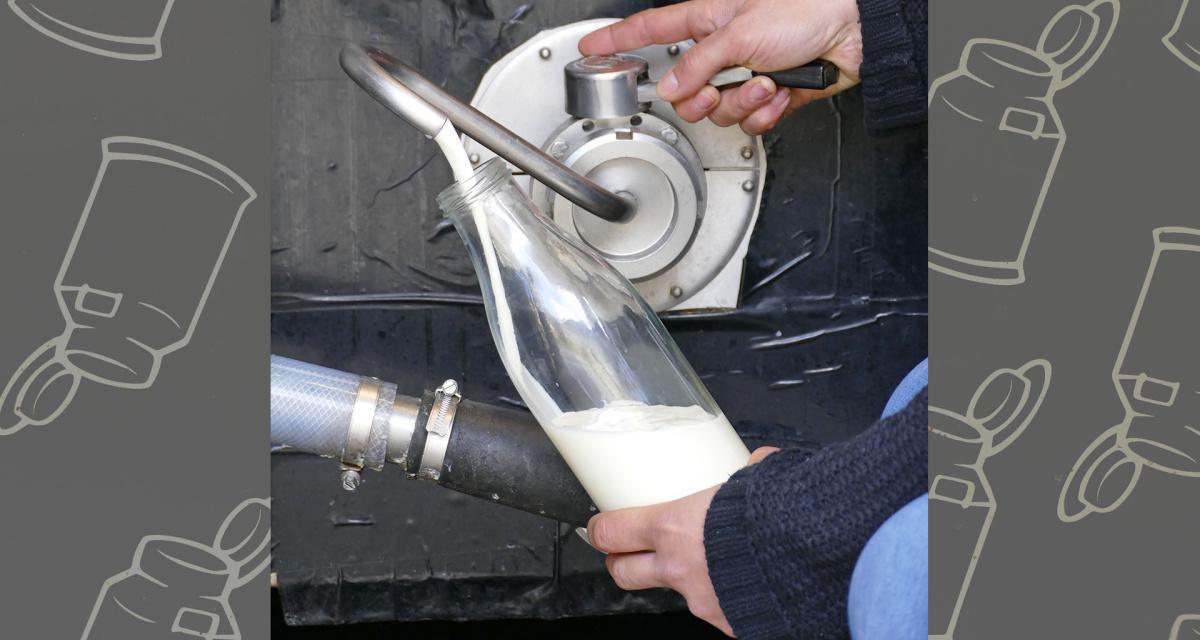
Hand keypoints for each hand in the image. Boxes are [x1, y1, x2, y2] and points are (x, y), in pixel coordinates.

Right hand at [579, 0, 862, 134]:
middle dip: (703, 98)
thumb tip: (669, 88)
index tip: (590, 47)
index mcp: (709, 21)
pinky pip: (748, 123)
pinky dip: (765, 113)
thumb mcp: (741, 33)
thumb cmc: (807, 11)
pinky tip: (779, 94)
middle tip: (719, 89)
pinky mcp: (768, 98)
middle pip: (684, 91)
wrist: (855, 34)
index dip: (618, 40)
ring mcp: (744, 75)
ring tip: (765, 84)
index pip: (651, 31)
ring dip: (743, 103)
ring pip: (717, 112)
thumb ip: (699, 65)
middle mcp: (722, 50)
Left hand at [587, 446, 779, 635]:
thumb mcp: (759, 478)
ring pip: (674, 593)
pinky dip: (723, 596)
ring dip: (681, 578)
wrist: (823, 560)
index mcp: (675, 527)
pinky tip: (743, 581)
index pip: (612, 532)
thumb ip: (748, 471)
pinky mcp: (730, 625)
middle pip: (623, 573)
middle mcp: (680, 569)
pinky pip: (716, 609)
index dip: (599, 530)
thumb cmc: (789, 515)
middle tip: (627, 552)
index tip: (599, 526)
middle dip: (621, 562)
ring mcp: (703, 601)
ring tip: (705, 563)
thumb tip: (759, 461)